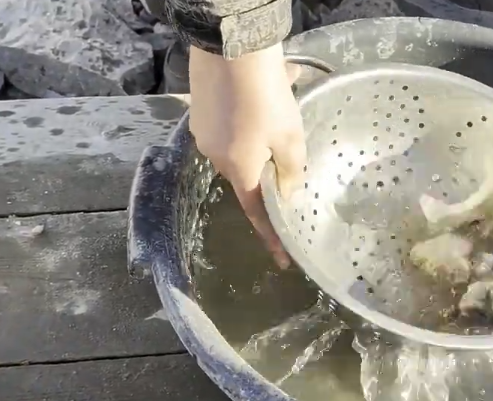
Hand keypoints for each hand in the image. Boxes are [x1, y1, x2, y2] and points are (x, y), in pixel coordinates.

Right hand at [189, 44, 303, 268]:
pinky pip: (230, 121)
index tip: (282, 260)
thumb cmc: (267, 99)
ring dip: (261, 129)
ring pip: (241, 142)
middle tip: (291, 137)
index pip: (257, 213)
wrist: (231, 48)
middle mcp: (215, 156)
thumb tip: (289, 195)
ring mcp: (204, 131)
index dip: (271, 237)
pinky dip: (249, 113)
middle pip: (249, 172)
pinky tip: (269, 84)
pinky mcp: (200, 109)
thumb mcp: (290, 139)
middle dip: (271, 161)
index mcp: (238, 171)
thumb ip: (292, 171)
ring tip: (282, 97)